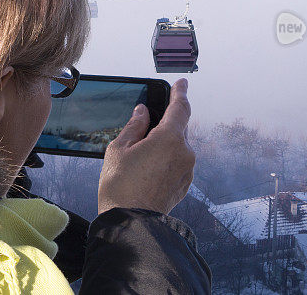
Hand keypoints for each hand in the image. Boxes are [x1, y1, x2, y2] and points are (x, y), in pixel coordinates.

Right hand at [97, 78, 194, 214]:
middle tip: (144, 126)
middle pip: (178, 127)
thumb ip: (134, 126)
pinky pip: (178, 162)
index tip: (181, 83)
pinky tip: (148, 168)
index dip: (180, 92)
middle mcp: (185, 152)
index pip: (180, 107)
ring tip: (141, 155)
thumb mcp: (119, 149)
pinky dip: (167, 159)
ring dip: (164, 143)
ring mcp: (187, 170)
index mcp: (169, 138)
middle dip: (164, 123)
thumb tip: (142, 112)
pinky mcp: (185, 184)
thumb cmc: (121, 187)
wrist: (130, 223)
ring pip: (178, 146)